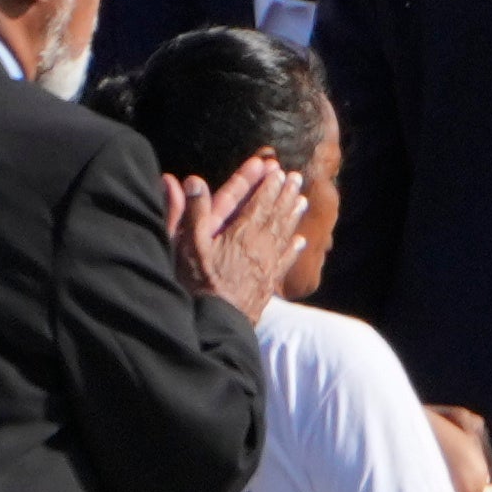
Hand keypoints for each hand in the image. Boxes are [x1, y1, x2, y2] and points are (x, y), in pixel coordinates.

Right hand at [174, 145, 305, 319]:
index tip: (277, 170)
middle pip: (275, 214)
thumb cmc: (200, 284)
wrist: (218, 322)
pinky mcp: (268, 283)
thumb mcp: (189, 246)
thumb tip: (192, 180)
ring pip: (284, 234)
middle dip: (285, 194)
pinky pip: (285, 261)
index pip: (258, 202)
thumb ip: (191, 213)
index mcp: (240, 233)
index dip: (267, 185)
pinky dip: (293, 249)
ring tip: (302, 201)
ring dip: (293, 215)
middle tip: (296, 178)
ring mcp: (266, 265)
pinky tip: (300, 241)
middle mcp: (258, 245)